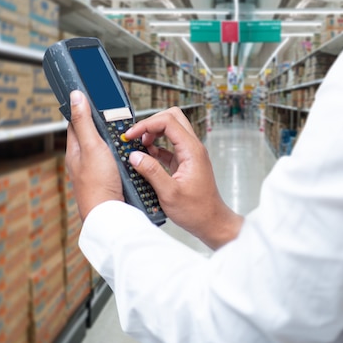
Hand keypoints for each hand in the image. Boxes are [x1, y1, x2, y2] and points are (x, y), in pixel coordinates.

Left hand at [66, 91, 123, 219]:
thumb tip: (74, 97)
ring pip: (107, 149)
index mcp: (74, 150)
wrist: (110, 214)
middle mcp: (83, 160)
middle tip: (119, 119)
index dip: (86, 109)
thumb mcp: (91, 146)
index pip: (77, 122)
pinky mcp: (109, 180)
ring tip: (129, 137)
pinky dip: (125, 157)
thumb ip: (84, 122)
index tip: (96, 100)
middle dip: (106, 126)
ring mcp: (96, 171)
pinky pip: (117, 162)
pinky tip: (132, 156)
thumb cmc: (97, 184)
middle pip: (94, 135)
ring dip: (118, 143)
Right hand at [124, 107, 242, 248]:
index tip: (131, 135)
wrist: (211, 223)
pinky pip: (169, 146)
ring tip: (139, 147)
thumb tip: (134, 156)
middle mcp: (193, 148)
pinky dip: (156, 147)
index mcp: (192, 151)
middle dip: (151, 123)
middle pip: (172, 119)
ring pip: (171, 130)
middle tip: (136, 136)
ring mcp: (189, 154)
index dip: (146, 125)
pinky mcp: (185, 163)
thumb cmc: (196, 211)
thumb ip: (151, 171)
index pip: (168, 122)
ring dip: (153, 134)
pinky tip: (146, 158)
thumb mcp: (169, 193)